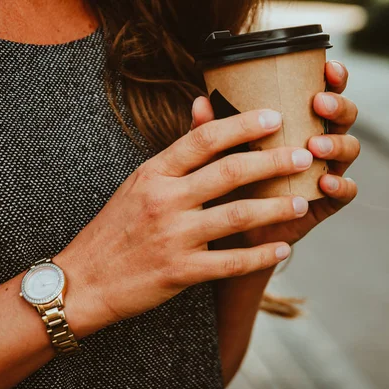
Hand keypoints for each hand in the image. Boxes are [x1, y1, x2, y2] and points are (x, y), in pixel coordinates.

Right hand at [55, 109, 321, 332]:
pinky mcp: (180, 272)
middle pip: (230, 172)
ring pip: (238, 216)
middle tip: (305, 156)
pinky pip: (231, 262)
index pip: (204, 139)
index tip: (275, 117)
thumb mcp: (139, 183)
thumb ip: (176, 152)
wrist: (83, 280)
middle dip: (273, 161)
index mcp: (154, 173)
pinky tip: (283, 248)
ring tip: (302, 201)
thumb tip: (202, 108)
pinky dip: (261, 255)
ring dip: (276, 208)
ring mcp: (173, 236)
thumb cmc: (114, 228)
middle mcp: (164, 200)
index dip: (244, 125)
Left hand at [196, 60, 359, 247]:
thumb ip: (212, 133)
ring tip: (316, 145)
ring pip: (349, 149)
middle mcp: (316, 141)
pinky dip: (341, 184)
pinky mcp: (326, 201)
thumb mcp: (217, 156)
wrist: (231, 232)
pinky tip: (325, 181)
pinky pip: (347, 191)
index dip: (332, 78)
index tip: (327, 68)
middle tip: (319, 104)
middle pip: (344, 116)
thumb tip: (200, 103)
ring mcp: (324, 170)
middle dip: (338, 106)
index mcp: (297, 121)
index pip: (322, 91)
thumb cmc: (227, 183)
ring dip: (337, 143)